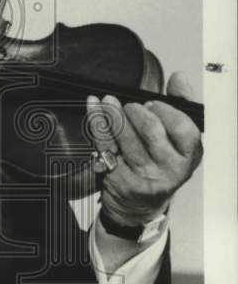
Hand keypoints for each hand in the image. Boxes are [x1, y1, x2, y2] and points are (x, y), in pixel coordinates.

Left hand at [87, 72, 202, 226]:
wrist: (138, 206)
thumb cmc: (160, 164)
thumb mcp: (178, 139)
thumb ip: (182, 104)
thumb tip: (179, 77)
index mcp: (189, 157)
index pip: (184, 130)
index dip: (167, 112)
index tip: (153, 103)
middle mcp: (170, 170)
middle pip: (152, 132)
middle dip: (137, 112)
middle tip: (130, 105)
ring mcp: (143, 177)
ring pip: (125, 139)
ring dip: (114, 114)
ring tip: (109, 101)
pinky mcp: (118, 179)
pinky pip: (104, 145)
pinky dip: (97, 122)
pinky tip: (94, 106)